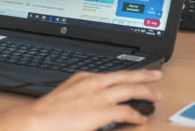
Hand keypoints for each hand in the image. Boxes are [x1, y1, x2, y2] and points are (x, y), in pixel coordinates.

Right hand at [26, 69, 162, 130]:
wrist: (37, 120)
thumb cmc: (48, 112)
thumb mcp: (67, 95)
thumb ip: (82, 94)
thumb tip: (91, 101)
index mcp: (84, 77)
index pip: (112, 74)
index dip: (127, 75)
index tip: (135, 75)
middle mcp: (94, 83)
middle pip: (125, 76)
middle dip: (144, 76)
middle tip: (156, 75)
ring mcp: (98, 96)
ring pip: (130, 90)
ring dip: (146, 92)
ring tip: (156, 96)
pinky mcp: (101, 111)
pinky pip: (125, 111)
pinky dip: (136, 115)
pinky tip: (141, 118)